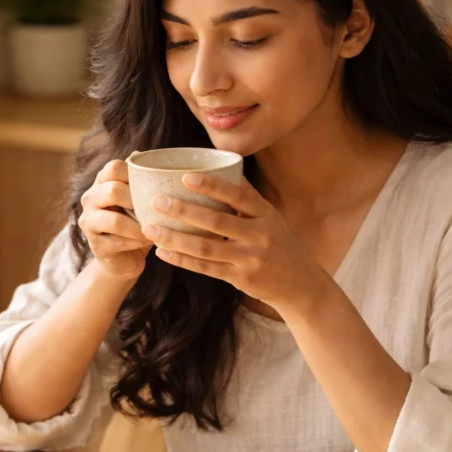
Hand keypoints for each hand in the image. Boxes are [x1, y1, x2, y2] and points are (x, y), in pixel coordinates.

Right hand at [78, 160, 153, 280]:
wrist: (127, 258)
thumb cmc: (137, 222)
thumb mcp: (141, 199)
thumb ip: (142, 180)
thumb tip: (148, 156)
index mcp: (102, 182)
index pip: (113, 168)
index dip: (135, 175)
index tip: (154, 186)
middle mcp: (90, 199)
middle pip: (112, 190)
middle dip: (137, 201)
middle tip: (155, 210)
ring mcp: (89, 222)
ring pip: (114, 220)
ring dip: (139, 227)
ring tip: (153, 229)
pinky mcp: (95, 245)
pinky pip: (118, 242)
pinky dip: (137, 242)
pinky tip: (148, 241)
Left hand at [140, 174, 324, 313]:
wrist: (300, 284)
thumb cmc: (280, 244)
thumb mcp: (271, 217)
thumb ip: (248, 197)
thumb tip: (224, 167)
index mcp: (266, 214)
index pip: (238, 195)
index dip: (212, 186)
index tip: (186, 177)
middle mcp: (259, 235)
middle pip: (217, 221)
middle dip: (184, 211)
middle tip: (157, 201)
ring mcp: (249, 259)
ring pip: (206, 248)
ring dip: (175, 238)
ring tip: (150, 228)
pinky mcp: (241, 279)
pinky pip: (206, 268)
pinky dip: (182, 260)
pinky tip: (162, 252)